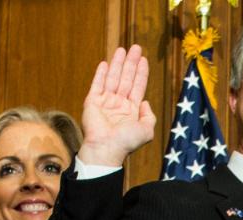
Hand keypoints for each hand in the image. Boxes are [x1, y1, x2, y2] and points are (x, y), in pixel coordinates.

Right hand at [78, 46, 155, 166]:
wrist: (106, 148)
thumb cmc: (127, 142)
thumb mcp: (147, 130)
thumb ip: (150, 116)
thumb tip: (145, 102)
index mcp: (131, 110)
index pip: (137, 87)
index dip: (141, 73)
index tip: (144, 59)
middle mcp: (119, 104)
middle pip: (126, 78)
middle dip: (131, 63)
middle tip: (136, 47)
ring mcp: (105, 102)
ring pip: (113, 78)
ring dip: (118, 64)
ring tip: (122, 49)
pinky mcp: (92, 102)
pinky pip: (97, 84)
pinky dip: (101, 74)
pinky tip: (106, 63)